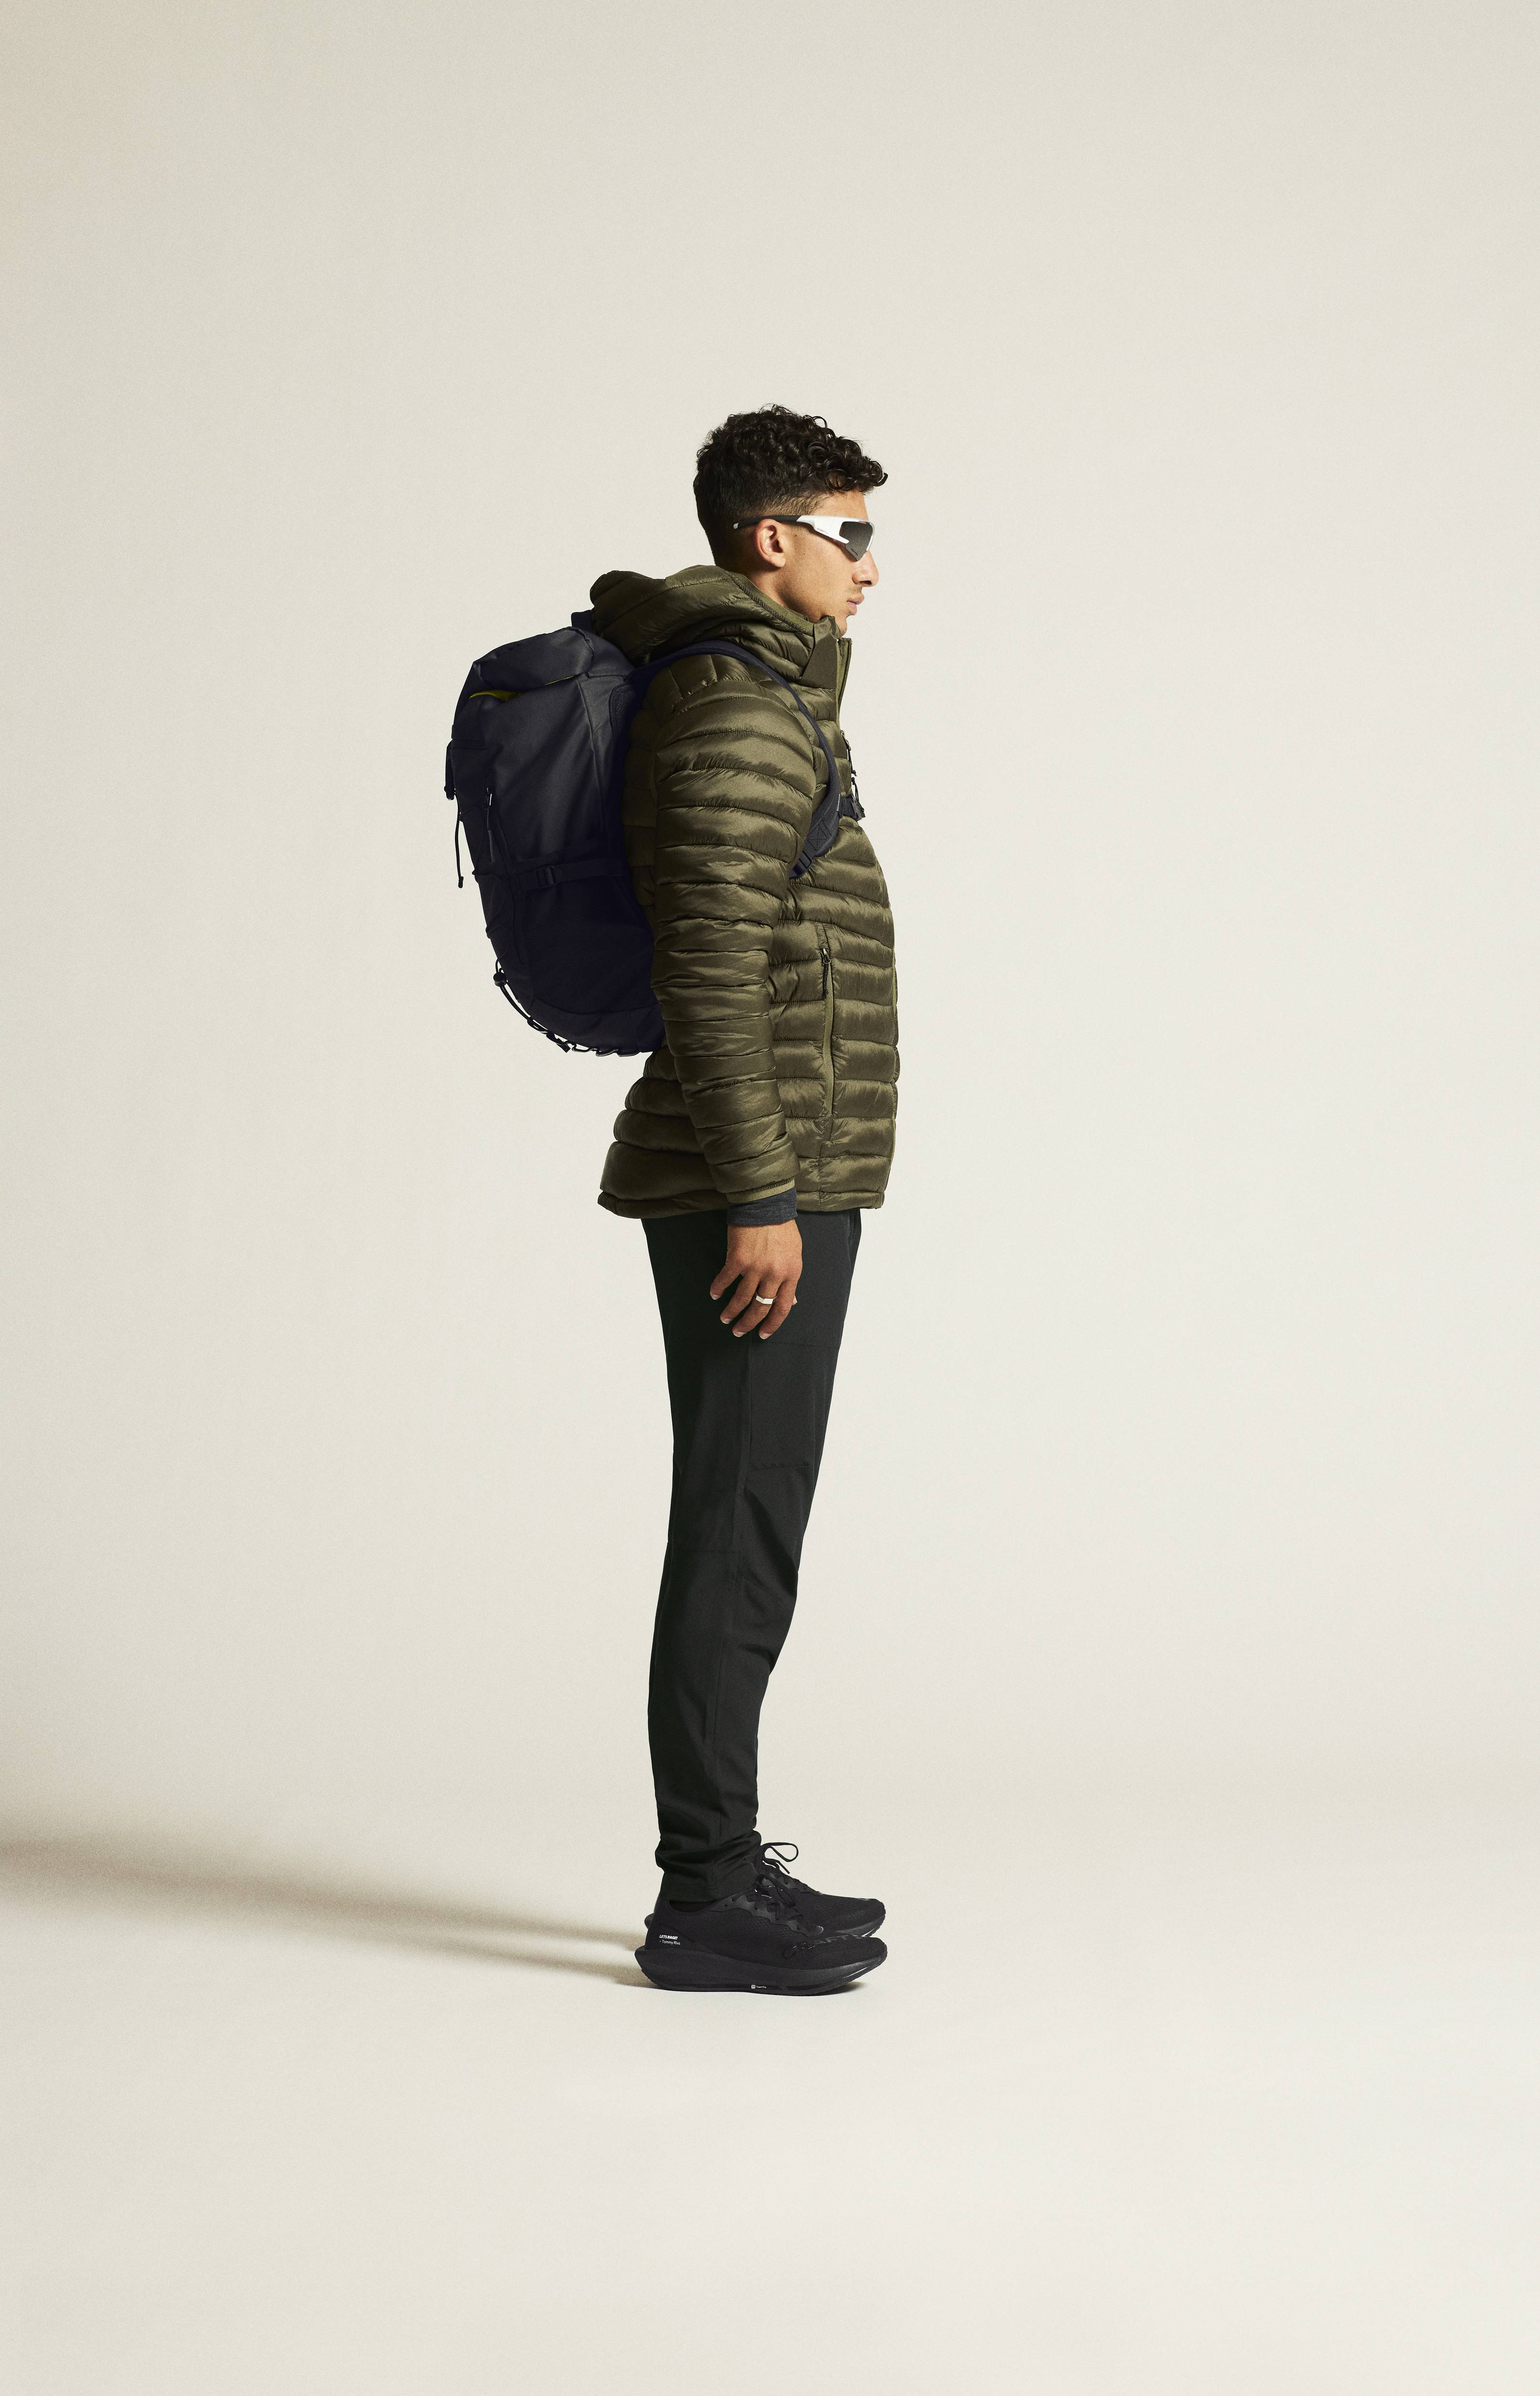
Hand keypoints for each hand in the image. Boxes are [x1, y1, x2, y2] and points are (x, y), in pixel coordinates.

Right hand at [712, 1221, 801, 1338]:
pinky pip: (726, 1280)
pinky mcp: (737, 1259)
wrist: (766, 1205)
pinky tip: (714, 1294)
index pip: (783, 1307)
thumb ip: (790, 1277)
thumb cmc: (782, 1228)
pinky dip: (718, 1289)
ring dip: (732, 1312)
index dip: (772, 1324)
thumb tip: (791, 1301)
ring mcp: (755, 1268)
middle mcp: (774, 1274)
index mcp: (791, 1274)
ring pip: (742, 1299)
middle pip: (761, 1307)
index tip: (763, 1334)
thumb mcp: (794, 1254)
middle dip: (748, 1323)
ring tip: (725, 1319)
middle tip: (739, 1332)